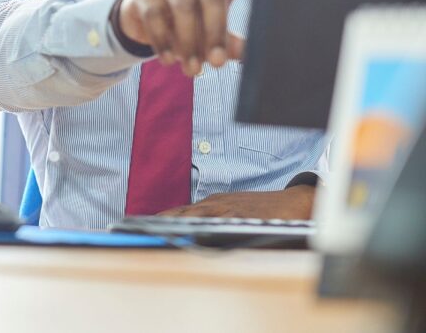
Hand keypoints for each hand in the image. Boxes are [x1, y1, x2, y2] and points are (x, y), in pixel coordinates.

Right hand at [116, 0, 256, 76]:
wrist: (140, 17)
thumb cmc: (185, 21)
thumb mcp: (208, 31)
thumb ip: (228, 41)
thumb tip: (246, 54)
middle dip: (215, 32)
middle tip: (218, 63)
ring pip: (183, 8)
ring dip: (188, 43)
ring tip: (192, 70)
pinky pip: (154, 17)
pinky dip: (163, 41)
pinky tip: (169, 60)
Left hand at [157, 185, 314, 219]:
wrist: (295, 201)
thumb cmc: (262, 209)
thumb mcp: (234, 210)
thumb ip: (216, 220)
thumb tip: (195, 235)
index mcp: (213, 203)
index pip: (183, 211)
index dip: (163, 218)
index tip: (143, 225)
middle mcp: (217, 204)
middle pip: (184, 212)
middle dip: (163, 220)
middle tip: (143, 229)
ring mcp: (229, 209)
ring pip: (198, 216)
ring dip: (178, 223)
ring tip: (159, 231)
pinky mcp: (242, 216)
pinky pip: (220, 222)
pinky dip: (204, 227)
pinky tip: (193, 232)